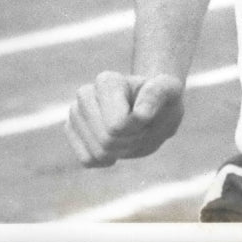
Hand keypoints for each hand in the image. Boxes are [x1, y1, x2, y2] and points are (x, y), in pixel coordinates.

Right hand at [65, 71, 183, 166]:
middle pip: (106, 141)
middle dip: (130, 140)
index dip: (137, 128)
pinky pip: (87, 160)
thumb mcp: (170, 90)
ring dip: (120, 151)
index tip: (147, 115)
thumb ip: (158, 94)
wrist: (151, 109)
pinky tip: (116, 144)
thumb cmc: (161, 98)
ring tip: (130, 133)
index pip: (117, 125)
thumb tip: (140, 114)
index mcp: (107, 81)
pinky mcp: (71, 131)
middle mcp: (85, 94)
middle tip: (141, 127)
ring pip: (97, 152)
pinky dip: (106, 159)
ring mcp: (75, 113)